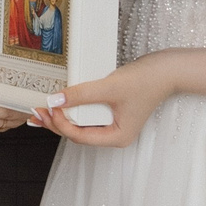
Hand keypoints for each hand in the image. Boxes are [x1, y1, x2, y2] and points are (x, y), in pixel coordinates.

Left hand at [38, 57, 171, 148]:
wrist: (167, 69)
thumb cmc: (147, 81)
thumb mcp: (110, 87)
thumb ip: (82, 94)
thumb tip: (56, 100)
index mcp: (117, 137)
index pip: (80, 137)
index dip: (61, 123)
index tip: (50, 108)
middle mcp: (114, 134)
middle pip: (77, 134)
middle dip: (57, 123)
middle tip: (38, 112)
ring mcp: (113, 122)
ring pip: (80, 124)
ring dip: (62, 116)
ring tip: (44, 109)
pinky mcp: (111, 110)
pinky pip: (87, 113)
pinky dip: (73, 108)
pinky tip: (61, 102)